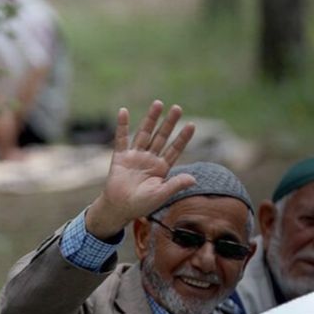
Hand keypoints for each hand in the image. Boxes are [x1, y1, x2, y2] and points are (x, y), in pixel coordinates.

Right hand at [84, 100, 195, 238]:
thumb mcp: (161, 195)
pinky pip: (121, 139)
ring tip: (158, 103)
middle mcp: (150, 159)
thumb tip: (194, 179)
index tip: (191, 125)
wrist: (119, 209)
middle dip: (169, 123)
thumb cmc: (141, 205)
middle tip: (178, 108)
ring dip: (151, 119)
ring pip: (144, 134)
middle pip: (161, 137)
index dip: (182, 138)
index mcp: (161, 168)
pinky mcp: (120, 157)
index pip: (174, 150)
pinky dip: (121, 126)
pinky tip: (123, 112)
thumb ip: (175, 185)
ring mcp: (135, 156)